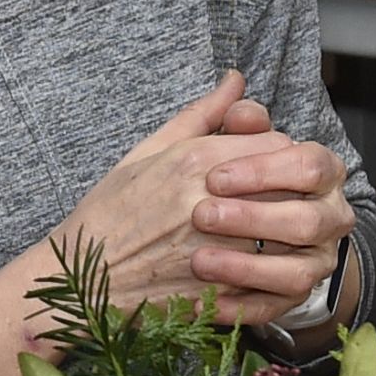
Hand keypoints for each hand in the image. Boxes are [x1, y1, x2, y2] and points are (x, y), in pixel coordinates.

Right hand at [2, 73, 357, 328]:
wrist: (79, 280)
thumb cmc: (109, 213)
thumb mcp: (147, 152)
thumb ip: (199, 115)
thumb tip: (234, 79)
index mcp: (194, 161)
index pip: (277, 142)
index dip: (280, 152)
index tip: (267, 163)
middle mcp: (212, 203)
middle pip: (296, 186)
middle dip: (296, 190)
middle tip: (281, 197)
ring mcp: (220, 252)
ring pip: (296, 236)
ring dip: (295, 234)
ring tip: (277, 234)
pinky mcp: (222, 295)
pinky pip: (279, 283)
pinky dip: (282, 276)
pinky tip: (267, 270)